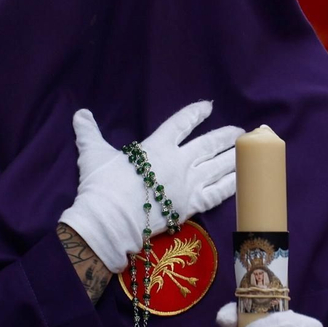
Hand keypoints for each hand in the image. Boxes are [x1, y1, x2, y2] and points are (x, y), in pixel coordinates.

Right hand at [57, 101, 242, 272]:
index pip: (180, 123)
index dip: (195, 113)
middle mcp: (179, 162)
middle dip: (226, 136)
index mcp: (156, 146)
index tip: (208, 107)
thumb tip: (79, 114)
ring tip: (248, 151)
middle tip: (240, 131)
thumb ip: (88, 132)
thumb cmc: (101, 184)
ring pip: (220, 166)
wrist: (109, 219)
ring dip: (236, 157)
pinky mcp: (193, 206)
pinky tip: (244, 178)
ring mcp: (189, 184)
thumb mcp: (92, 153)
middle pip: (209, 144)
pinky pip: (220, 192)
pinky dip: (234, 184)